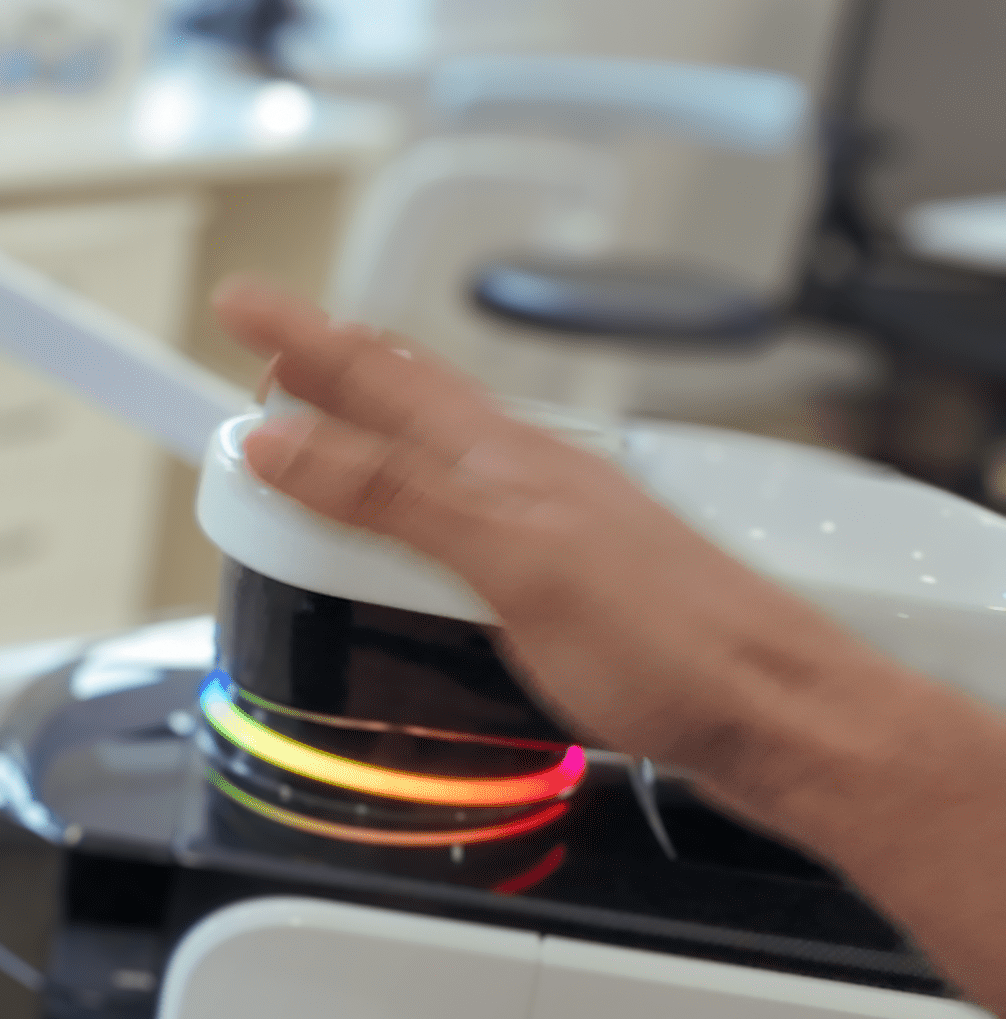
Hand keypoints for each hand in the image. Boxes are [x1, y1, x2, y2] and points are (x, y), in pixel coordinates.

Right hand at [205, 277, 871, 788]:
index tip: (238, 303)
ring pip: (433, 456)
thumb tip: (282, 442)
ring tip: (316, 433)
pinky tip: (411, 539)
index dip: (300, 335)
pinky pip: (459, 516)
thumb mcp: (511, 564)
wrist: (780, 714)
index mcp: (503, 456)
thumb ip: (391, 498)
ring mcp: (548, 522)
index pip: (377, 371)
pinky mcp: (562, 578)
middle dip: (324, 375)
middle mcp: (524, 475)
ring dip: (365, 435)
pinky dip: (407, 509)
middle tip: (263, 366)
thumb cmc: (674, 644)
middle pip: (405, 402)